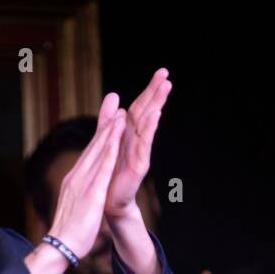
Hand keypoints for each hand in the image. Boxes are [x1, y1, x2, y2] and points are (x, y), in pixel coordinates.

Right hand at [46, 94, 125, 258]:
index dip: (100, 134)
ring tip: (120, 112)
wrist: (59, 246)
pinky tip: (117, 139)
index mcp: (74, 180)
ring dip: (109, 131)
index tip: (110, 117)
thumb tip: (82, 190)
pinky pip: (102, 168)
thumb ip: (80, 194)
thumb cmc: (69, 231)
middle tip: (114, 100)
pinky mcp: (90, 192)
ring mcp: (82, 183)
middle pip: (94, 146)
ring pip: (98, 152)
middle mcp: (77, 176)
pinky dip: (109, 150)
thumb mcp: (75, 207)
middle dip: (105, 123)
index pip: (90, 153)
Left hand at [104, 68, 171, 217]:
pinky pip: (145, 143)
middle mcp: (136, 139)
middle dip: (156, 92)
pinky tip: (155, 114)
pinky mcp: (139, 164)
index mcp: (128, 133)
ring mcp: (139, 151)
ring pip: (149, 123)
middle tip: (166, 74)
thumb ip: (108, 119)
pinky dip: (150, 128)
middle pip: (147, 111)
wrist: (108, 201)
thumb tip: (113, 95)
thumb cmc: (110, 173)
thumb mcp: (107, 140)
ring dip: (157, 104)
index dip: (149, 89)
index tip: (162, 71)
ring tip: (165, 88)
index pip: (140, 106)